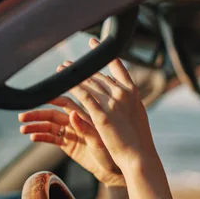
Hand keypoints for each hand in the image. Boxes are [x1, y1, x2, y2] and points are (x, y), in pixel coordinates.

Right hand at [19, 56, 124, 186]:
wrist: (115, 169)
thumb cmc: (113, 151)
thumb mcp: (100, 140)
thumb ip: (86, 128)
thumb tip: (72, 114)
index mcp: (86, 115)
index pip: (66, 102)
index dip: (53, 97)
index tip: (40, 94)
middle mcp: (77, 121)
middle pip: (53, 113)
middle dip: (38, 114)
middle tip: (22, 115)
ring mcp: (72, 133)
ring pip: (50, 126)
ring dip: (36, 125)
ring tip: (23, 129)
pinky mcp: (68, 145)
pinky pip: (52, 138)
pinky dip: (42, 137)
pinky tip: (32, 137)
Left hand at [60, 38, 156, 173]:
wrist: (139, 156)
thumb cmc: (139, 141)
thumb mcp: (136, 116)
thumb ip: (127, 101)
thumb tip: (119, 89)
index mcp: (133, 92)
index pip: (118, 66)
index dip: (104, 53)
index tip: (94, 43)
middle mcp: (123, 93)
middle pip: (99, 75)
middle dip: (82, 68)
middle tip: (68, 64)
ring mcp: (113, 102)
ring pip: (88, 83)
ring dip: (73, 75)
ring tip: (60, 70)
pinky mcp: (102, 114)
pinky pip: (82, 96)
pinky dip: (70, 87)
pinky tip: (60, 83)